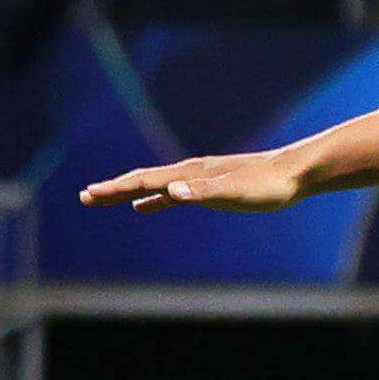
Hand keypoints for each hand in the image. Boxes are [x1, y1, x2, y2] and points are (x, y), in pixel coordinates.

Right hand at [79, 148, 306, 212]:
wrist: (293, 173)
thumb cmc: (266, 186)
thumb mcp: (233, 194)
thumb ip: (200, 193)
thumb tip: (169, 192)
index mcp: (189, 174)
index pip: (144, 180)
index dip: (115, 189)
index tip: (89, 195)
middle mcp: (189, 173)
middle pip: (142, 180)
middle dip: (113, 190)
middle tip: (84, 197)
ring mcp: (197, 180)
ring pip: (153, 186)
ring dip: (128, 193)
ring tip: (105, 199)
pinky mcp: (209, 188)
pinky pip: (171, 194)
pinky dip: (154, 199)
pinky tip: (145, 206)